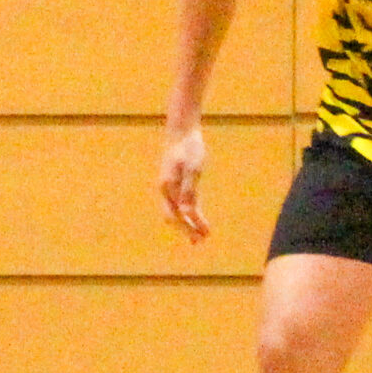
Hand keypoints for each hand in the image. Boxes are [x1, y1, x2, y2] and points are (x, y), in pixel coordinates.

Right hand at [157, 127, 210, 242]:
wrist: (181, 130)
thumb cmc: (188, 147)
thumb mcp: (193, 168)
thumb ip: (189, 191)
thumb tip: (187, 212)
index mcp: (167, 187)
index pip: (179, 213)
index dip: (192, 225)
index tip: (206, 233)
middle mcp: (165, 189)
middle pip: (172, 217)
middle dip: (186, 230)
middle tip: (199, 242)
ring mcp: (169, 186)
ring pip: (175, 212)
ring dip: (186, 225)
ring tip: (199, 237)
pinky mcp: (175, 183)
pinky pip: (180, 203)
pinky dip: (188, 213)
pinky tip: (196, 219)